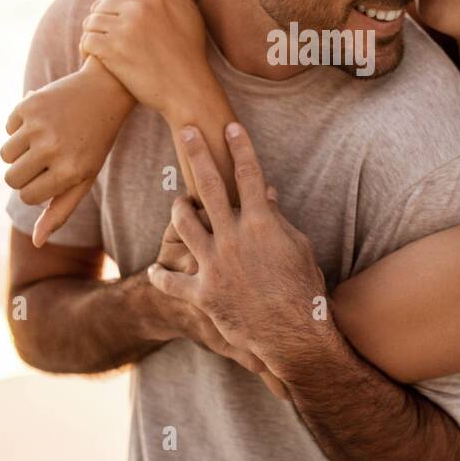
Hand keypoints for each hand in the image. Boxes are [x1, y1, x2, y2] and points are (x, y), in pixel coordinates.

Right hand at [1, 66, 133, 246]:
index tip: (54, 173)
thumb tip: (37, 242)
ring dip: (20, 150)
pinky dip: (20, 127)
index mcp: (68, 173)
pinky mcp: (28, 106)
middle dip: (25, 172)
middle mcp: (52, 150)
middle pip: (11, 179)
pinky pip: (7, 129)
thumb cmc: (94, 142)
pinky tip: (44, 118)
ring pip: (5, 156)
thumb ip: (60, 211)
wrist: (105, 92)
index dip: (38, 187)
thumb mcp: (84, 178)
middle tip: (48, 157)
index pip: (27, 196)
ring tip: (45, 138)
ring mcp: (38, 126)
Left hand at [79, 0, 212, 118]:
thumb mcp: (187, 9)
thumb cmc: (189, 50)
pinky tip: (92, 57)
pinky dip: (86, 48)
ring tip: (97, 45)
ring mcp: (124, 29)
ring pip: (91, 21)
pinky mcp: (113, 51)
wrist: (188, 88)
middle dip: (99, 16)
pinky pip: (87, 40)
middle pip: (101, 3)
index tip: (111, 18)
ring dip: (91, 32)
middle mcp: (140, 7)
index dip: (109, 2)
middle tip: (102, 33)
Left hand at [148, 122, 327, 377]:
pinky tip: (156, 268)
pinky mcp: (202, 293)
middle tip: (186, 130)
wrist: (293, 335)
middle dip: (197, 153)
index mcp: (261, 224)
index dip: (240, 147)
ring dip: (178, 208)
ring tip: (177, 202)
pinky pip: (171, 281)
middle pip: (209, 186)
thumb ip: (278, 220)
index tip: (230, 126)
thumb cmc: (303, 290)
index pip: (248, 175)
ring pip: (183, 224)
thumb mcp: (298, 249)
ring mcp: (214, 264)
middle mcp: (233, 238)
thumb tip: (268, 194)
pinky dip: (161, 274)